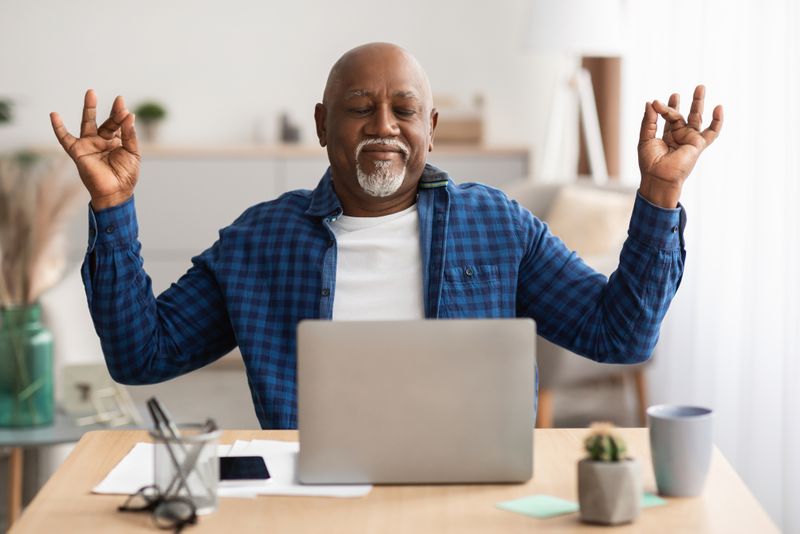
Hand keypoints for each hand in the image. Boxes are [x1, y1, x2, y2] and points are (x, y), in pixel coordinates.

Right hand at [50, 89, 139, 210]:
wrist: (116, 192)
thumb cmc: (126, 175)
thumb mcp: (132, 152)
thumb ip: (130, 134)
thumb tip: (130, 115)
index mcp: (116, 141)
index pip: (119, 124)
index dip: (121, 114)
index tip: (124, 105)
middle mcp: (102, 141)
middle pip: (106, 121)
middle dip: (111, 110)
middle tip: (117, 98)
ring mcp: (90, 145)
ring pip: (88, 123)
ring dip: (89, 109)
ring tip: (91, 93)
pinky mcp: (78, 152)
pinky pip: (65, 139)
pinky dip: (58, 128)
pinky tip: (54, 115)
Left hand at [638, 85, 722, 207]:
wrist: (659, 177)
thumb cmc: (650, 163)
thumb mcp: (646, 138)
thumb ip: (649, 121)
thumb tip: (650, 102)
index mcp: (666, 137)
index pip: (666, 118)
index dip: (662, 109)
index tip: (656, 102)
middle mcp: (679, 137)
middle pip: (681, 116)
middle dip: (680, 103)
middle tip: (676, 93)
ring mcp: (689, 140)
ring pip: (696, 118)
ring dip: (698, 103)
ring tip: (700, 87)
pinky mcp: (698, 144)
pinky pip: (712, 132)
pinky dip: (717, 121)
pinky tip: (719, 108)